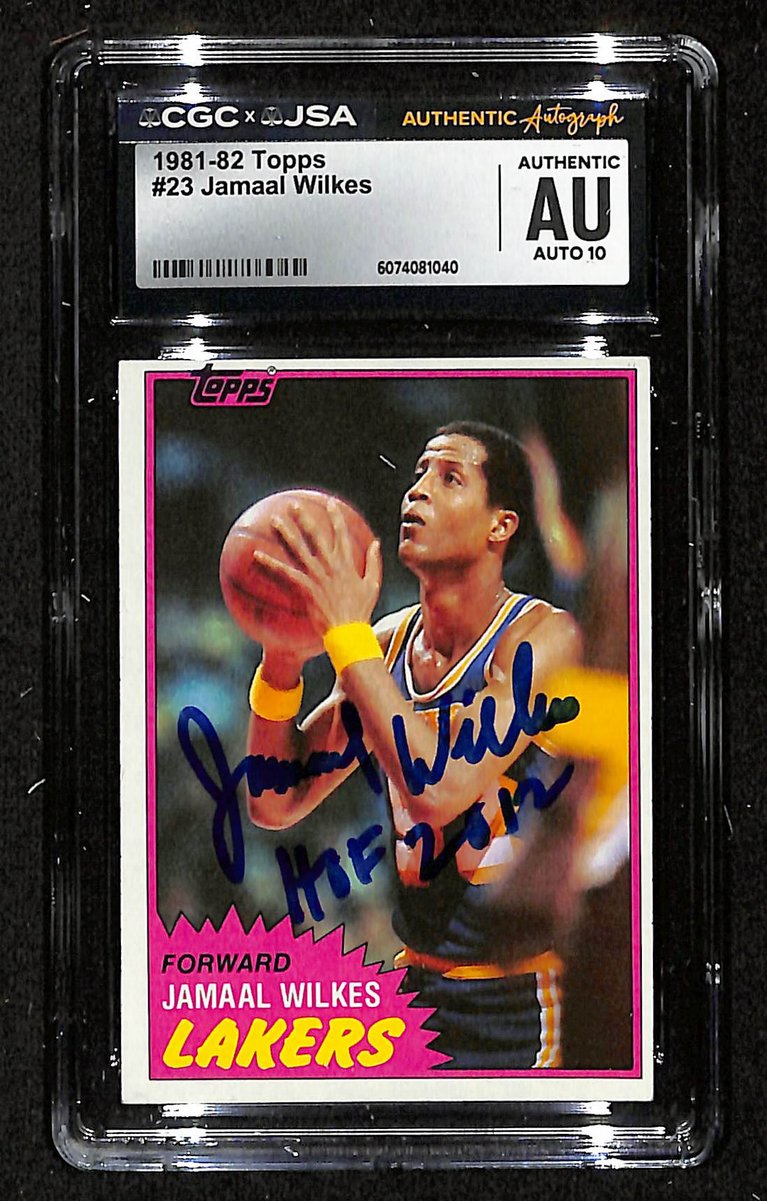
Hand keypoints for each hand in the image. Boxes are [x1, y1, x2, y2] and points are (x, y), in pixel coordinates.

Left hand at [253, 499, 381, 636]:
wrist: (349, 631)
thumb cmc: (361, 611)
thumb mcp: (372, 585)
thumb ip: (373, 562)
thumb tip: (376, 543)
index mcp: (346, 563)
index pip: (341, 533)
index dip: (336, 516)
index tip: (330, 503)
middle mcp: (331, 565)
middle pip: (316, 535)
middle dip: (305, 517)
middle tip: (294, 505)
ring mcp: (317, 575)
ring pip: (298, 548)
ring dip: (286, 532)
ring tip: (275, 520)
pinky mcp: (306, 587)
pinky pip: (285, 572)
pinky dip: (270, 563)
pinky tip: (256, 555)